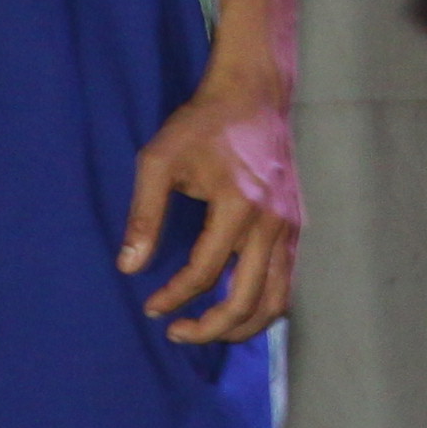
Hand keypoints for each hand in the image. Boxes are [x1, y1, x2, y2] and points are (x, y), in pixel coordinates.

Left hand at [118, 62, 301, 343]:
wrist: (254, 94)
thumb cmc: (203, 123)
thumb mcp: (159, 160)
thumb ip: (144, 216)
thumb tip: (129, 268)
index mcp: (239, 206)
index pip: (203, 273)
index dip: (174, 298)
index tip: (151, 307)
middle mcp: (272, 223)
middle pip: (246, 301)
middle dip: (210, 329)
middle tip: (177, 333)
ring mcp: (290, 228)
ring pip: (276, 302)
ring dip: (242, 328)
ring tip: (209, 331)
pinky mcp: (297, 228)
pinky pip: (286, 283)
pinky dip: (262, 306)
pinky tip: (234, 308)